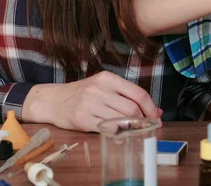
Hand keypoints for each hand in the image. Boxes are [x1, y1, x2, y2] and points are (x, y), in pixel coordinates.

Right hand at [23, 71, 161, 131]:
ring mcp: (90, 104)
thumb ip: (128, 95)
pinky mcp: (82, 119)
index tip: (157, 117)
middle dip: (143, 120)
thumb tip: (156, 110)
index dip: (151, 108)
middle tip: (146, 126)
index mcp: (108, 78)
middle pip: (132, 109)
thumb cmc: (83, 93)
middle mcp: (100, 90)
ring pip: (122, 120)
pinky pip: (108, 129)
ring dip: (132, 128)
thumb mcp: (104, 87)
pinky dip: (118, 133)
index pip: (138, 93)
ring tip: (134, 129)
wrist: (53, 100)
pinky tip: (119, 133)